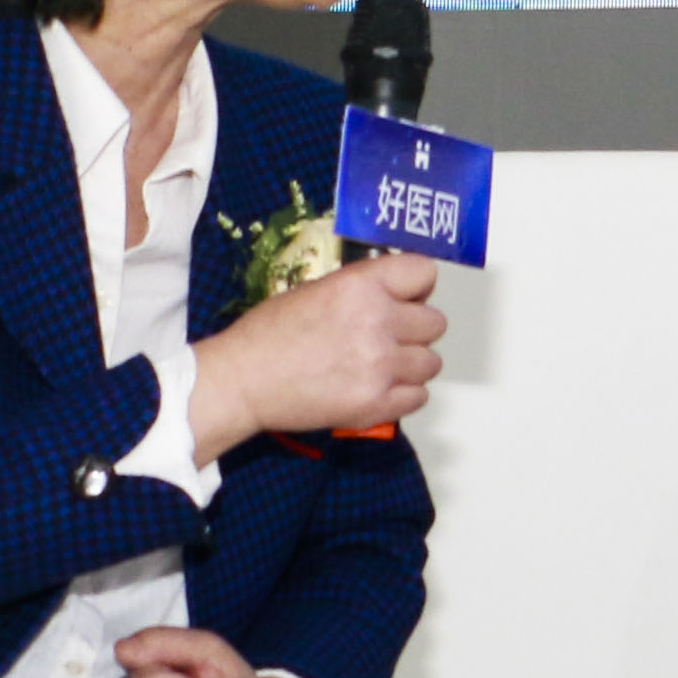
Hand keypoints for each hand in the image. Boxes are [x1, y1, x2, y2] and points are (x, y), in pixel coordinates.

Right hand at [189, 252, 445, 454]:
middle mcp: (379, 323)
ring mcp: (381, 367)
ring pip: (431, 362)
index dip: (416, 287)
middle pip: (435, 322)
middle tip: (387, 337)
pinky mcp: (376, 405)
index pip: (424, 273)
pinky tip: (379, 388)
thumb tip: (396, 297)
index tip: (405, 297)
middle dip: (414, 329)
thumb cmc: (269, 333)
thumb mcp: (316, 290)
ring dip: (411, 363)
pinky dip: (404, 394)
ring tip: (381, 365)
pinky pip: (419, 396)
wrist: (242, 381)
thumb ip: (362, 291)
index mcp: (362, 287)